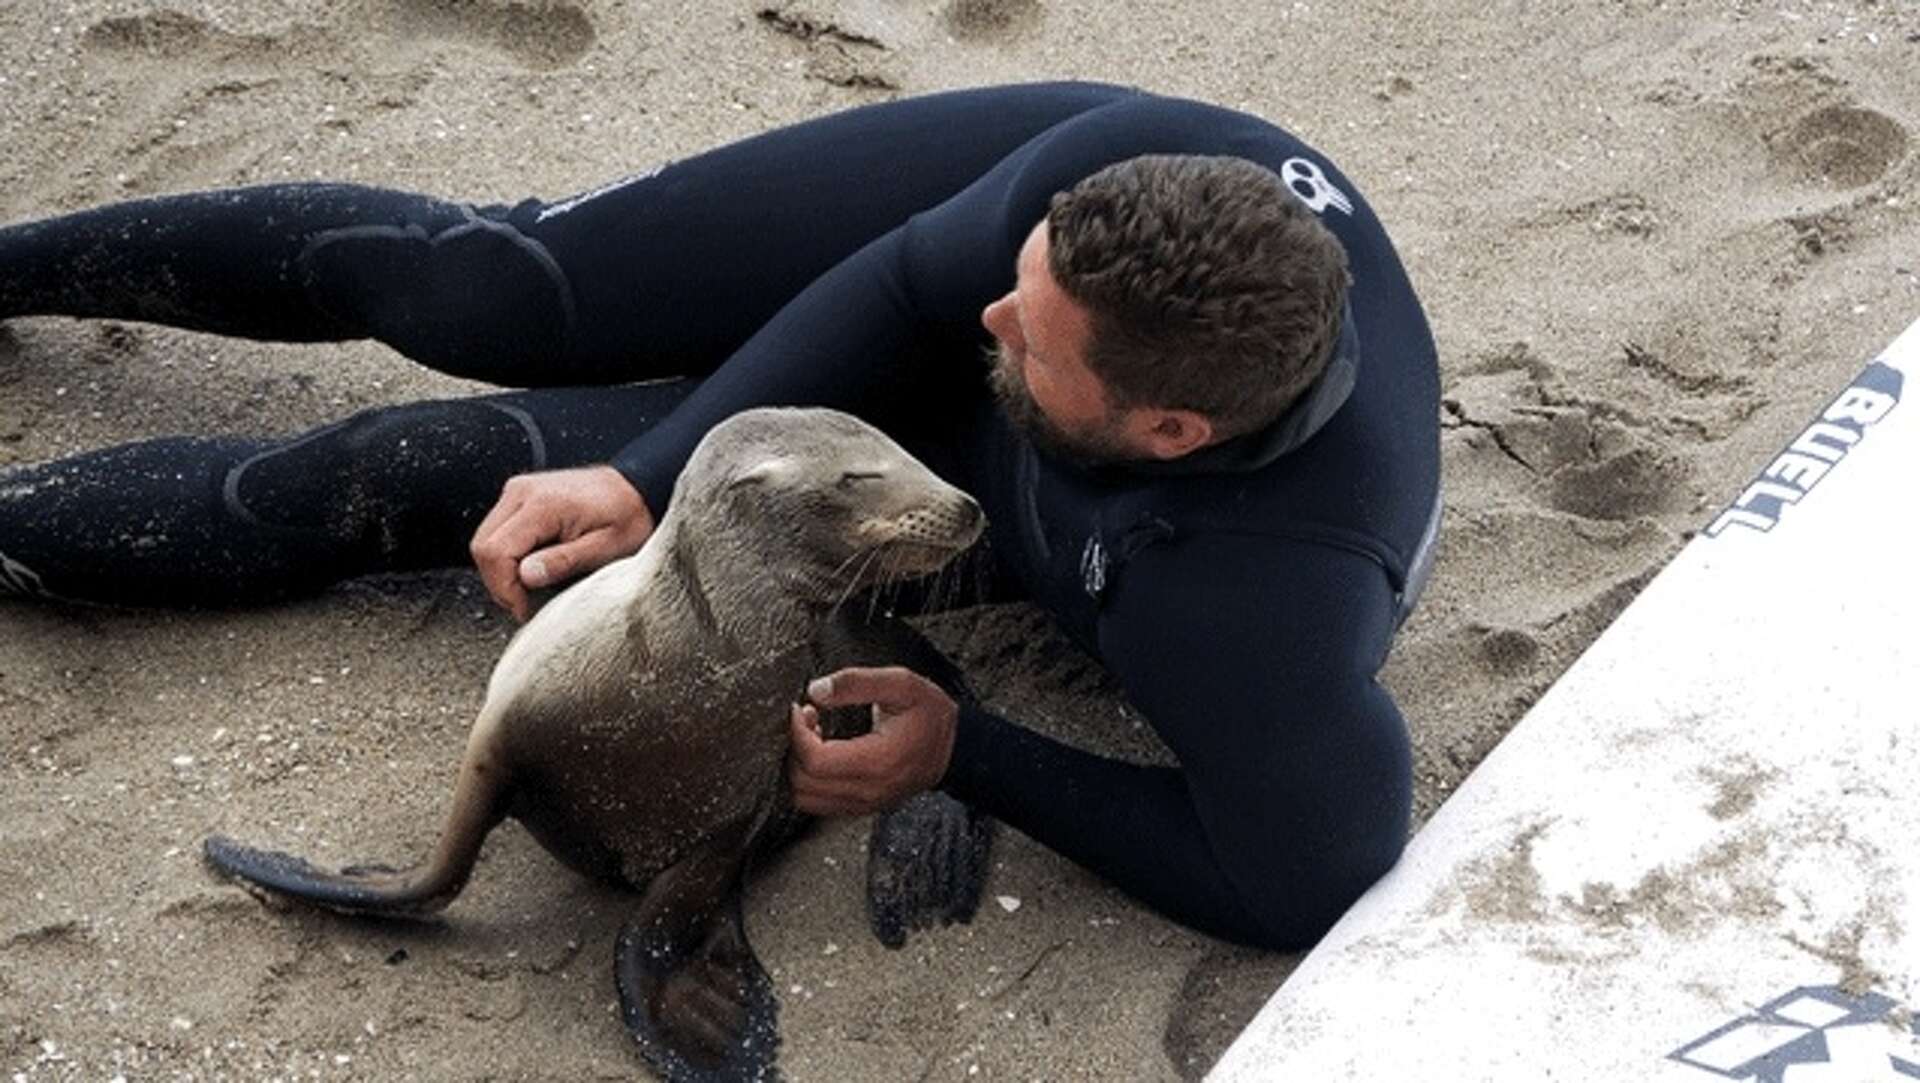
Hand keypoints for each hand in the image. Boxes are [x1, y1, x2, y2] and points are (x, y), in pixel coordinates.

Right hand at [469, 464, 654, 621]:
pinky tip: (532, 567)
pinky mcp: (519, 496)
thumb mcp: (605, 549)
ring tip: (532, 587)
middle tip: (527, 603)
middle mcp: (523, 492)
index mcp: (543, 504)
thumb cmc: (627, 517)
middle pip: (482, 546)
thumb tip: (526, 577)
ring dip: (501, 571)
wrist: (636, 487)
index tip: (525, 608)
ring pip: (484, 540)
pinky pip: (496, 532)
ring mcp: (518, 491)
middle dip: (499, 583)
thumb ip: (564, 562)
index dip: (504, 588)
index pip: (495, 551)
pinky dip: (506, 556)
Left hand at [788, 667, 958, 815]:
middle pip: (803, 783)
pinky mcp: (860, 807)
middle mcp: (868, 790)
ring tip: (813, 737)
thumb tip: (816, 690)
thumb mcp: (901, 685)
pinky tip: (822, 753)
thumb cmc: (930, 716)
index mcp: (877, 761)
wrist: (954, 749)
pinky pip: (818, 804)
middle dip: (795, 748)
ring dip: (798, 767)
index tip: (801, 708)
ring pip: (805, 798)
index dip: (797, 733)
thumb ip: (857, 682)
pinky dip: (808, 781)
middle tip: (807, 718)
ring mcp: (864, 804)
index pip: (815, 760)